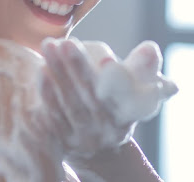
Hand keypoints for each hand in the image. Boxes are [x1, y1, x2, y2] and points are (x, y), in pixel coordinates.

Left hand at [38, 38, 133, 157]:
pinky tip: (41, 71)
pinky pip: (54, 115)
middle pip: (92, 97)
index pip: (124, 98)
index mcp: (128, 116)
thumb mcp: (135, 89)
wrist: (95, 150)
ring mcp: (83, 137)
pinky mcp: (62, 140)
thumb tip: (151, 49)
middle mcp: (107, 131)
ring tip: (49, 46)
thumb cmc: (115, 105)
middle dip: (79, 67)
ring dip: (59, 73)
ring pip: (70, 104)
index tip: (106, 59)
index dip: (115, 79)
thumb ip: (142, 68)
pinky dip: (48, 93)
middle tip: (67, 43)